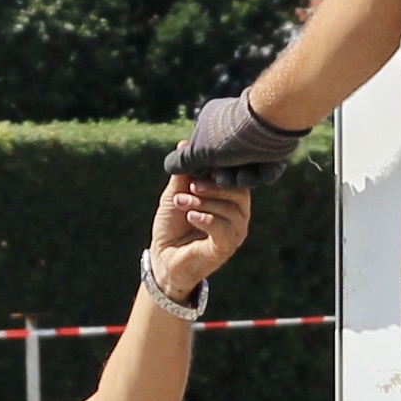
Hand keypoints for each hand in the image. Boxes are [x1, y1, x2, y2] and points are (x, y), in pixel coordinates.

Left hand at [151, 173, 253, 300]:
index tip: (200, 166)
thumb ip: (184, 172)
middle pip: (239, 192)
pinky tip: (191, 216)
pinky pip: (225, 229)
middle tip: (190, 186)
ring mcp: (234, 233)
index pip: (237, 177)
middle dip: (213, 186)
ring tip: (181, 203)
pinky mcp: (226, 248)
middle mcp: (238, 215)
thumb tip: (185, 143)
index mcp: (230, 199)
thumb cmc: (172, 224)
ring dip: (204, 202)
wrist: (161, 256)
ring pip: (231, 210)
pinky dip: (207, 219)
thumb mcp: (176, 192)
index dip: (221, 169)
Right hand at [168, 87, 306, 181]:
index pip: (203, 155)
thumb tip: (168, 166)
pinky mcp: (274, 149)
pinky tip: (264, 167)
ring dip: (244, 177)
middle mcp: (233, 130)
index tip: (199, 183)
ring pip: (245, 171)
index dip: (203, 171)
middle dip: (225, 178)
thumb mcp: (199, 151)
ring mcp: (255, 140)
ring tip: (246, 172)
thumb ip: (183, 161)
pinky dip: (263, 173)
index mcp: (212, 123)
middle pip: (225, 167)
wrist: (270, 126)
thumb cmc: (231, 136)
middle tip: (224, 179)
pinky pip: (265, 170)